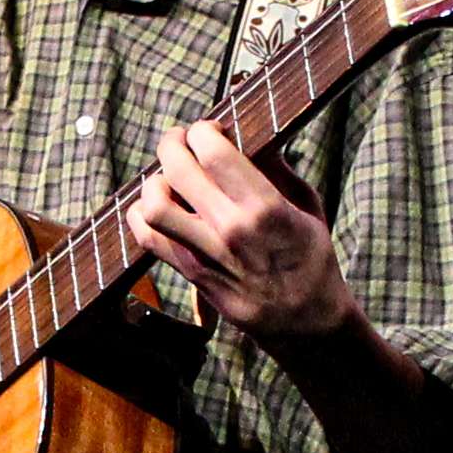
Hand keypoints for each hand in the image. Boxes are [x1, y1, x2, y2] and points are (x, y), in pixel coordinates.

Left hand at [132, 119, 349, 340]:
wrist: (305, 322)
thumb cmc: (311, 258)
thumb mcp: (306, 206)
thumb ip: (276, 167)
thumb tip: (250, 130)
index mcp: (265, 208)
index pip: (214, 152)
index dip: (204, 131)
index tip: (210, 131)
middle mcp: (231, 230)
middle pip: (177, 170)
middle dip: (173, 143)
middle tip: (181, 141)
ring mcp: (206, 255)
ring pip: (153, 205)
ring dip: (154, 181)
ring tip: (169, 178)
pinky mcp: (191, 275)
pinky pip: (148, 239)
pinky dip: (142, 214)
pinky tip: (158, 206)